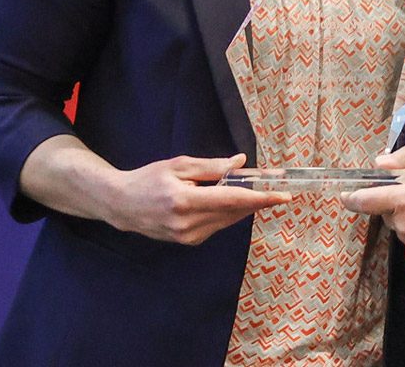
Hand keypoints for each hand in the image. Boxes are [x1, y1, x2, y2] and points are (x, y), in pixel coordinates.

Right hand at [93, 153, 288, 244]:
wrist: (122, 205)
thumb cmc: (149, 179)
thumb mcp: (179, 165)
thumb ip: (211, 167)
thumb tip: (240, 163)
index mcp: (184, 201)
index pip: (231, 200)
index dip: (260, 198)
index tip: (282, 195)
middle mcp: (187, 224)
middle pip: (234, 212)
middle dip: (257, 200)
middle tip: (277, 188)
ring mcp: (188, 237)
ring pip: (228, 220)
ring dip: (244, 206)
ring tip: (255, 191)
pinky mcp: (189, 242)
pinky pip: (218, 225)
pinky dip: (228, 213)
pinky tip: (229, 201)